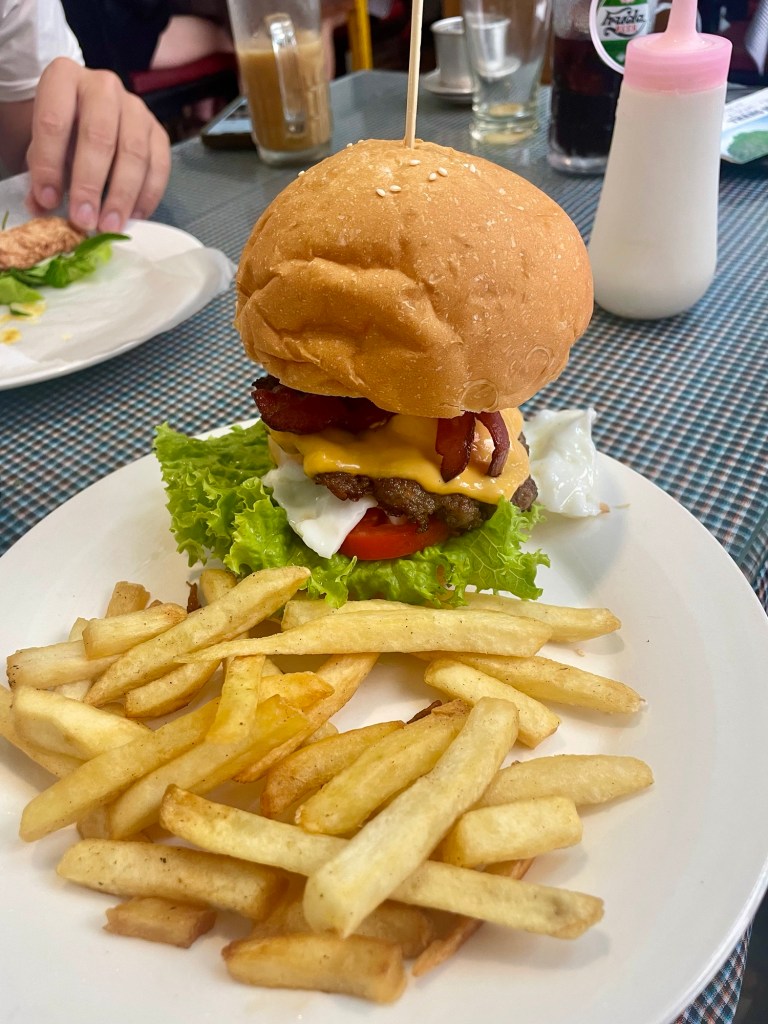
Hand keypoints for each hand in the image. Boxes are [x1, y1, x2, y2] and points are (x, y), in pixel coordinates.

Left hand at [26, 58, 170, 232]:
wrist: (89, 115)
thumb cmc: (64, 133)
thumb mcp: (43, 147)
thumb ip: (41, 176)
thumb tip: (43, 206)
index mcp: (63, 78)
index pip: (54, 121)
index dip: (49, 165)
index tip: (48, 201)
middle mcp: (103, 86)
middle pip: (100, 136)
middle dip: (91, 184)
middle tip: (85, 220)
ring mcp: (136, 107)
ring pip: (134, 152)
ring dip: (122, 195)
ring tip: (110, 225)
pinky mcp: (158, 130)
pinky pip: (159, 165)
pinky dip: (147, 195)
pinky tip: (133, 216)